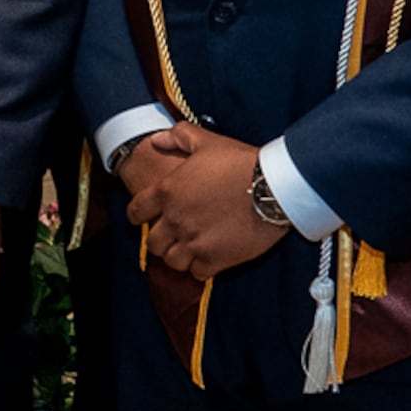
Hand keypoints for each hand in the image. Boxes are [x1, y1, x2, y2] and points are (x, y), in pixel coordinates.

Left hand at [123, 123, 287, 274]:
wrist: (275, 187)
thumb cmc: (241, 162)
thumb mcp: (207, 141)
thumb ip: (178, 137)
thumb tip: (156, 139)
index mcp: (167, 192)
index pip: (135, 212)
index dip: (139, 215)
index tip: (146, 217)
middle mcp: (175, 220)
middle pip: (153, 242)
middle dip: (160, 239)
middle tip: (173, 235)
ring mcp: (194, 242)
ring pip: (172, 261)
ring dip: (178, 255)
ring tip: (190, 248)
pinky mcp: (216, 259)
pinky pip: (196, 273)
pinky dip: (199, 268)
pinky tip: (208, 258)